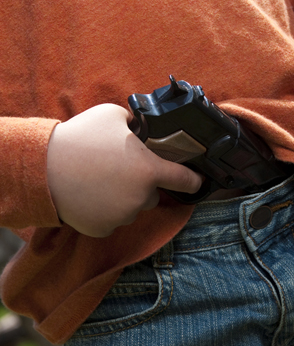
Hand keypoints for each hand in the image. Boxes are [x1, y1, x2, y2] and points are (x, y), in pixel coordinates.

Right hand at [46, 104, 201, 236]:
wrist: (44, 168)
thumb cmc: (80, 138)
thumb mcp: (114, 116)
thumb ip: (136, 124)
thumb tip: (143, 128)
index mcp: (150, 170)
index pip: (185, 180)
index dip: (194, 180)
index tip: (198, 181)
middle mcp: (141, 197)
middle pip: (152, 193)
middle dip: (143, 183)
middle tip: (119, 168)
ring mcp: (122, 216)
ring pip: (132, 207)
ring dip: (124, 197)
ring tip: (100, 180)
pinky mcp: (103, 229)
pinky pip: (112, 219)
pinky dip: (106, 210)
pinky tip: (91, 195)